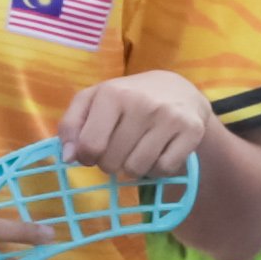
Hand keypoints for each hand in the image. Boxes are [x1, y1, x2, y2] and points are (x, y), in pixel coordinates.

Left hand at [63, 70, 215, 185]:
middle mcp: (142, 103)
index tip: (92, 151)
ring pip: (137, 169)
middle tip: (119, 147)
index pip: (89, 146)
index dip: (86, 156)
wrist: (177, 89)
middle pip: (112, 162)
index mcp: (113, 93)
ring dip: (132, 168)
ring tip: (137, 149)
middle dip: (110, 162)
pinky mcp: (192, 131)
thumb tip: (68, 157)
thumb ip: (71, 126)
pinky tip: (157, 152)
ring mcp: (170, 117)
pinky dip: (156, 169)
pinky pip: (164, 170)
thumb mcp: (92, 101)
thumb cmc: (126, 98)